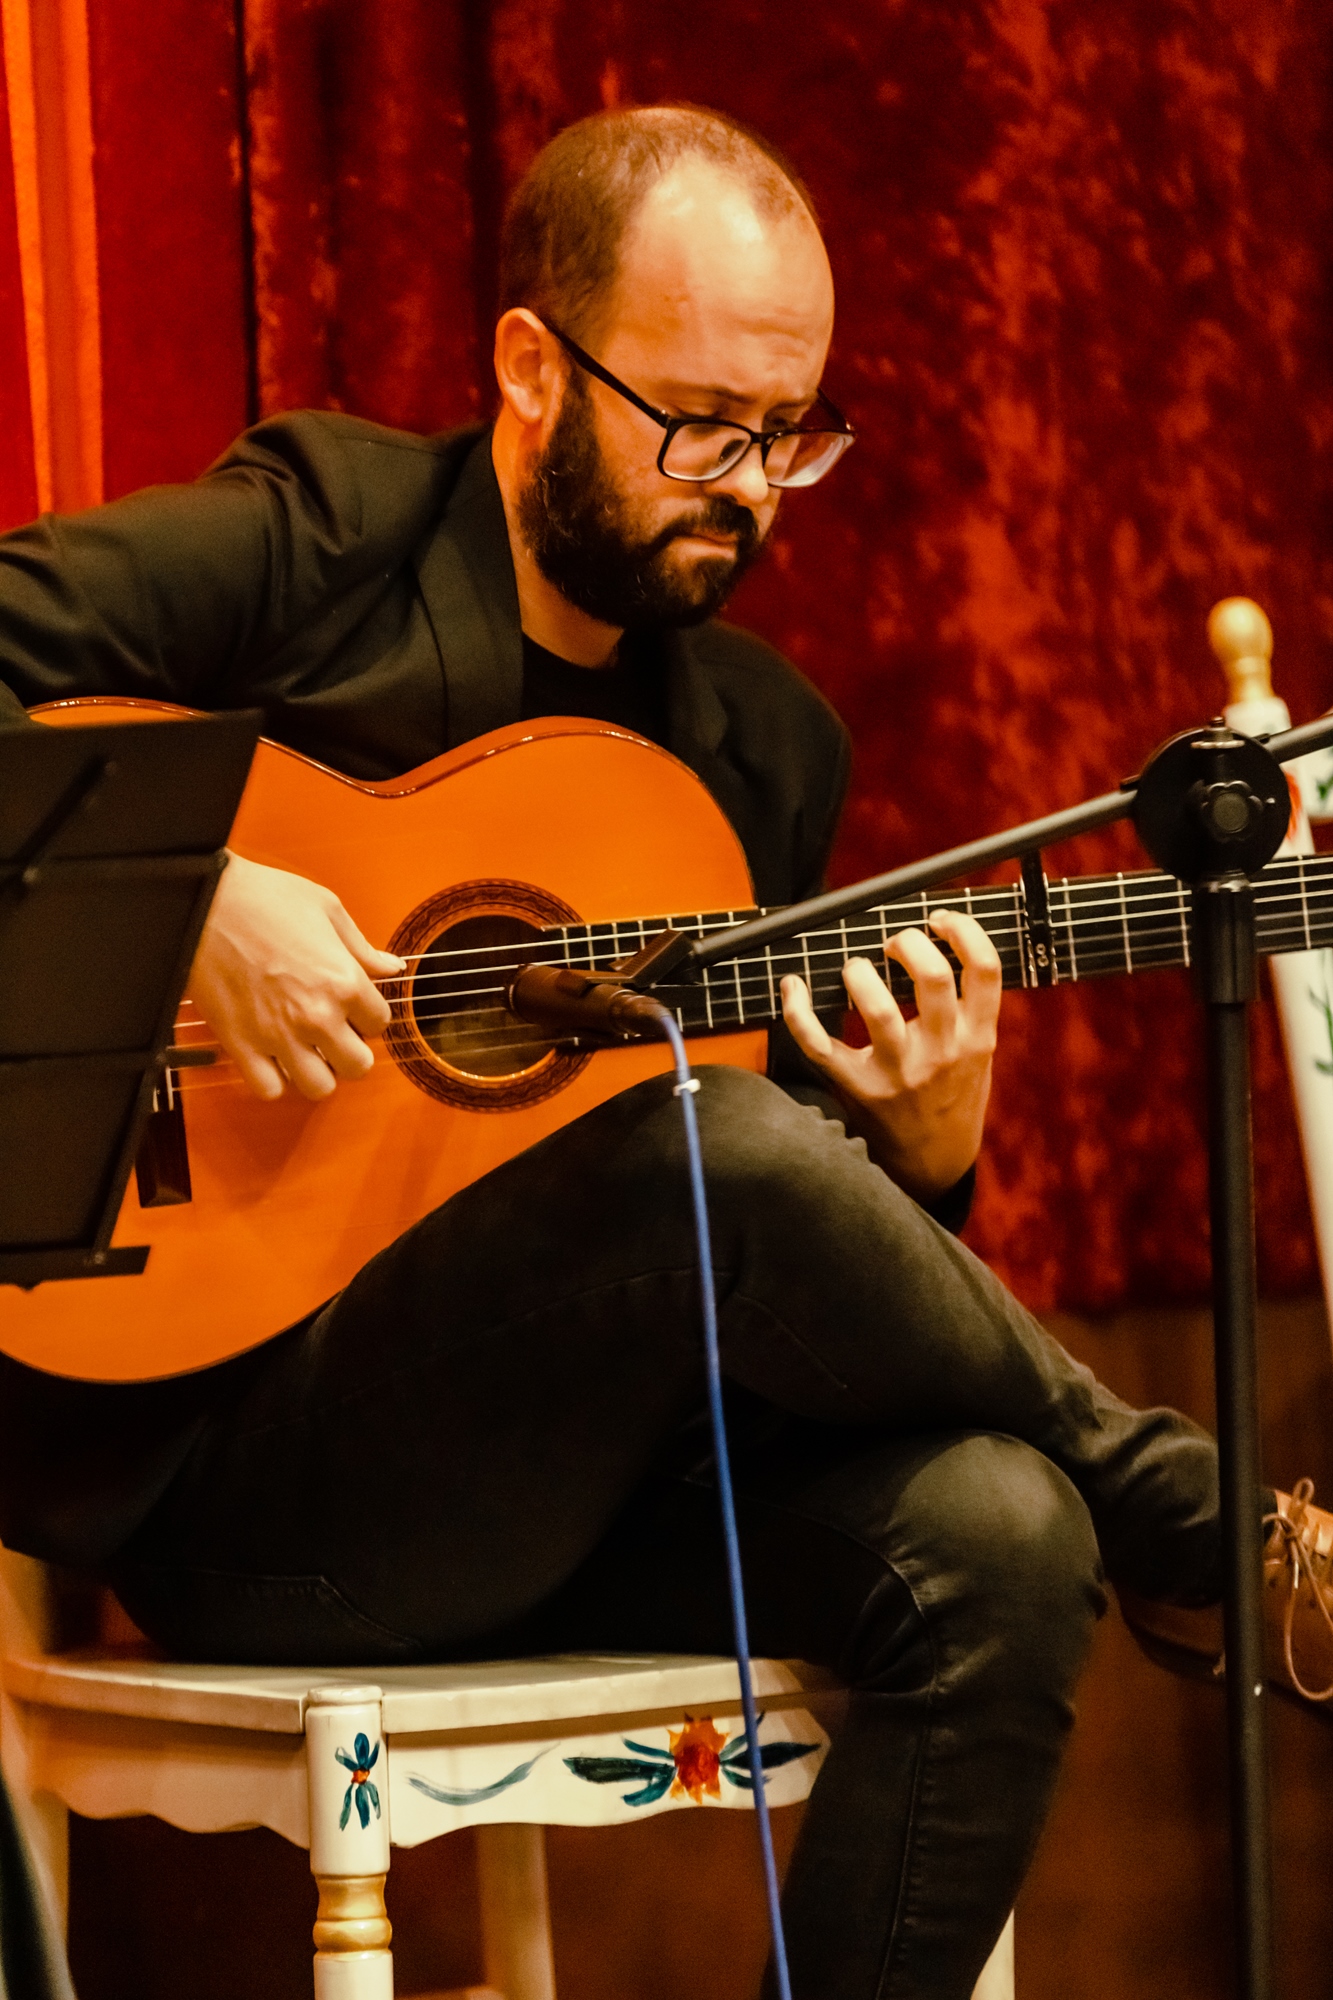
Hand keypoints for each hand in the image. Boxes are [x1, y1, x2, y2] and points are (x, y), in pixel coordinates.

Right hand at [189, 853, 403, 1101]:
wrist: (202, 902)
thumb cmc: (262, 898)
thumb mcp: (326, 908)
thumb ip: (362, 947)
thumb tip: (391, 967)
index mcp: (343, 981)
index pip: (379, 1024)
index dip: (368, 1015)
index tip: (354, 1008)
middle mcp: (316, 1015)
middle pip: (358, 1065)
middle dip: (351, 1051)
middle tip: (336, 1035)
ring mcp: (278, 1035)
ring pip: (319, 1087)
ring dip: (319, 1072)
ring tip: (308, 1051)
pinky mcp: (241, 1045)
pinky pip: (270, 1089)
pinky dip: (275, 1080)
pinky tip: (274, 1058)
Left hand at [781, 908, 1001, 1201]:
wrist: (934, 1164)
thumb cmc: (952, 1096)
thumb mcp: (979, 1055)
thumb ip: (970, 1010)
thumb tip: (938, 942)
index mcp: (978, 1038)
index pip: (984, 968)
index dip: (962, 930)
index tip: (939, 920)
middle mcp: (941, 1053)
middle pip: (931, 976)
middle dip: (908, 942)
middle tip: (893, 944)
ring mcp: (898, 1072)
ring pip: (876, 1006)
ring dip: (860, 972)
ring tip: (858, 970)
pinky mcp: (858, 1088)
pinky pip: (818, 1044)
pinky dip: (797, 1009)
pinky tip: (793, 985)